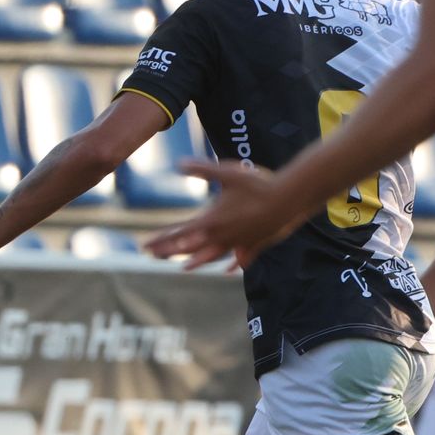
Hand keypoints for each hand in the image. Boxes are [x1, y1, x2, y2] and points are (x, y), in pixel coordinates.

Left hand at [145, 159, 311, 269]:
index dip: (160, 239)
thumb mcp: (226, 172)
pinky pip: (239, 259)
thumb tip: (178, 163)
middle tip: (153, 256)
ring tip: (184, 268)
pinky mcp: (254, 245)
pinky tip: (229, 271)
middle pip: (189, 248)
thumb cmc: (257, 183)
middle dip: (170, 251)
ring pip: (211, 257)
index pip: (178, 233)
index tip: (144, 245)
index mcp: (211, 222)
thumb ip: (201, 168)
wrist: (289, 199)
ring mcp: (238, 244)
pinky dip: (232, 265)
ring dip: (196, 262)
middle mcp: (221, 237)